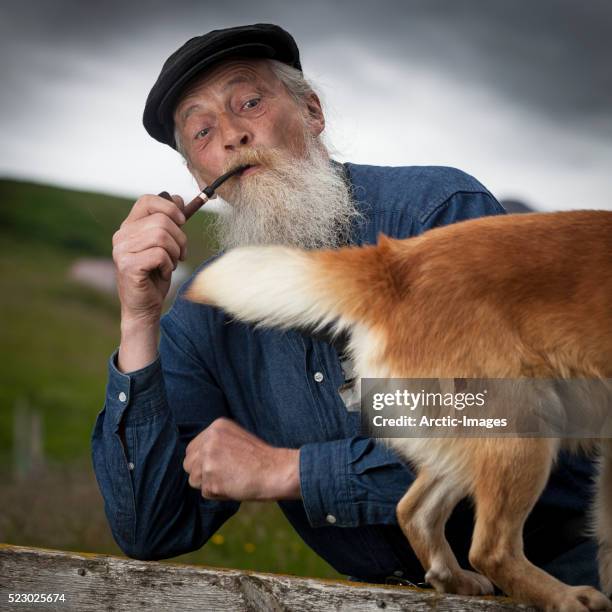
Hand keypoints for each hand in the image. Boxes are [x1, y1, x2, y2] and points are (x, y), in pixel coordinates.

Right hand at [112, 193, 186, 324]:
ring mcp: (122, 250)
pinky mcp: (128, 265)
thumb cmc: (155, 275)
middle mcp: (121, 236)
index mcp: (129, 227)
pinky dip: (169, 265)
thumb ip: (169, 223)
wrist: (144, 306)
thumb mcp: (165, 245)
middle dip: (180, 238)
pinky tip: (163, 273)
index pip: (147, 201)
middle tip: (180, 254)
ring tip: (171, 264)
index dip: (169, 207)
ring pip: (162, 236)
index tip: (182, 222)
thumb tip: (178, 198)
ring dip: (174, 252)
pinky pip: (159, 254)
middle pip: (161, 221)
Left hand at [183, 418, 300, 500]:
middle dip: (201, 472)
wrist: (276, 471)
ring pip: (194, 479)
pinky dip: (218, 494)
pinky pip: (205, 492)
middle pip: (189, 463)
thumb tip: (196, 458)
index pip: (192, 448)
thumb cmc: (261, 458)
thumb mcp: (237, 438)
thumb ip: (216, 443)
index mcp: (216, 427)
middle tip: (223, 475)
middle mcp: (209, 440)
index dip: (202, 461)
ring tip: (231, 479)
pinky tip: (234, 486)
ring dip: (209, 484)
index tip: (218, 466)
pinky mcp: (210, 479)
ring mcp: (208, 459)